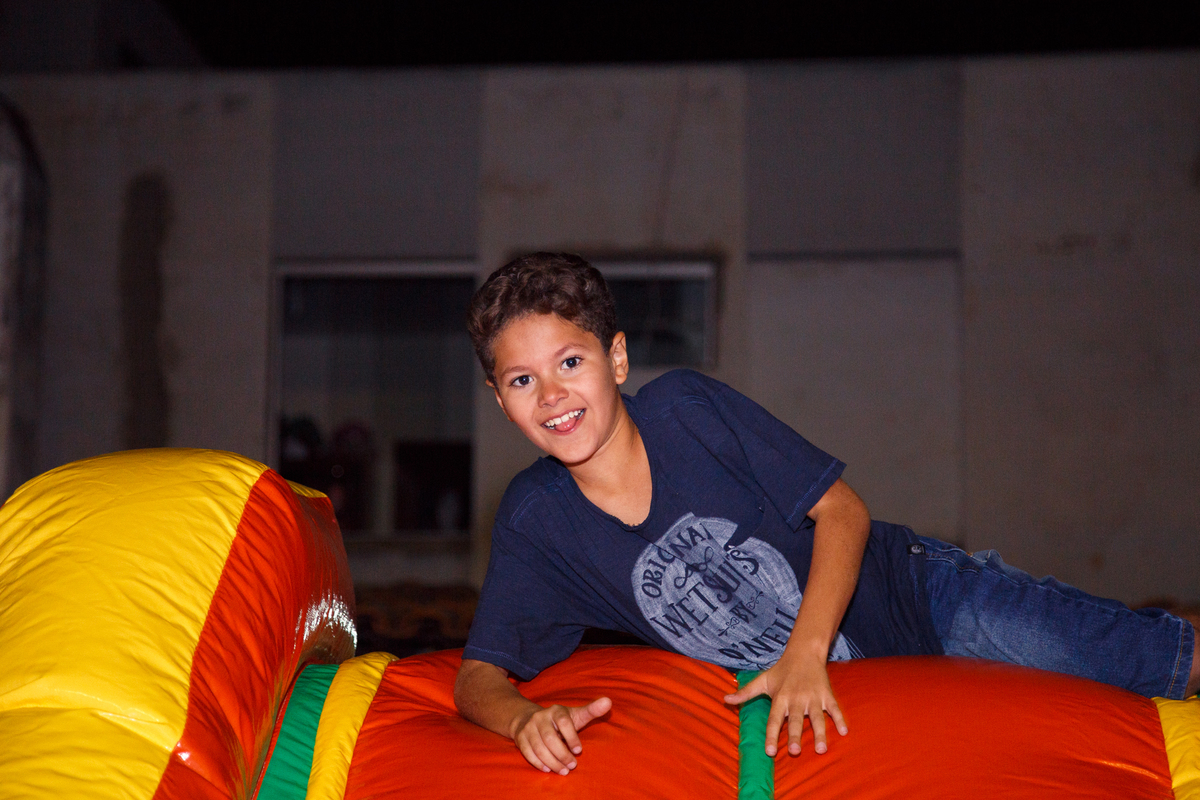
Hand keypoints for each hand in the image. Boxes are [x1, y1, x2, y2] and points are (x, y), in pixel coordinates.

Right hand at [511, 697, 611, 774]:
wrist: (529, 719)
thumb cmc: (560, 721)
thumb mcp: (575, 715)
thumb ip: (592, 710)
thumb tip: (608, 701)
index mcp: (556, 711)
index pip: (563, 722)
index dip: (571, 737)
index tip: (579, 751)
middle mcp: (540, 717)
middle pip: (550, 738)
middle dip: (562, 754)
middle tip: (572, 766)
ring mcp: (528, 728)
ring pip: (539, 748)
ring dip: (552, 762)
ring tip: (563, 771)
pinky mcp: (520, 738)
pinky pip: (528, 752)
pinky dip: (538, 763)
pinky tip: (548, 769)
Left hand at [724, 652, 846, 756]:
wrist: (804, 652)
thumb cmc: (781, 670)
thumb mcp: (762, 680)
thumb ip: (745, 693)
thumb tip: (725, 700)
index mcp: (780, 697)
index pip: (773, 720)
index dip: (770, 735)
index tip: (769, 752)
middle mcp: (796, 699)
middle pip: (795, 720)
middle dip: (794, 735)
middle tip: (794, 751)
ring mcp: (813, 697)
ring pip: (817, 718)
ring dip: (820, 733)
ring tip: (821, 749)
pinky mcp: (827, 694)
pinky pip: (835, 709)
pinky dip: (840, 719)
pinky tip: (845, 732)